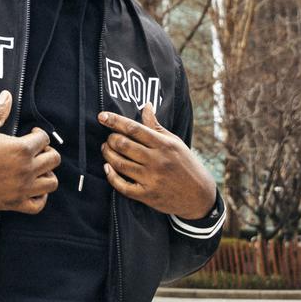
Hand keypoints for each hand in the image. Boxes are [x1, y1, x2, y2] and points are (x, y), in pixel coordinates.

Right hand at [0, 90, 59, 213]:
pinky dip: (40, 197)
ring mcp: (21, 189)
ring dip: (47, 173)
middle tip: (35, 150)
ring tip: (36, 168)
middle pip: (54, 159)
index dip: (39, 133)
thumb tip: (7, 95)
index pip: (45, 138)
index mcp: (20, 149)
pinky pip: (38, 205)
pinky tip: (33, 188)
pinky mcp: (14, 203)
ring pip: (51, 183)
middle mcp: (26, 170)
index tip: (31, 133)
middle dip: (47, 151)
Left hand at [99, 104, 217, 219]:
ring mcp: (151, 179)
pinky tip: (108, 168)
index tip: (102, 116)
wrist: (198, 195)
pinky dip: (110, 175)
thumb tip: (146, 105)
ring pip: (119, 163)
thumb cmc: (185, 164)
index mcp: (164, 144)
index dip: (115, 121)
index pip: (134, 128)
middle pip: (123, 145)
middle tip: (109, 138)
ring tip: (106, 149)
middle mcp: (157, 161)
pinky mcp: (147, 195)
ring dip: (107, 154)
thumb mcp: (174, 142)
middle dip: (110, 138)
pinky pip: (122, 186)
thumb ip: (156, 126)